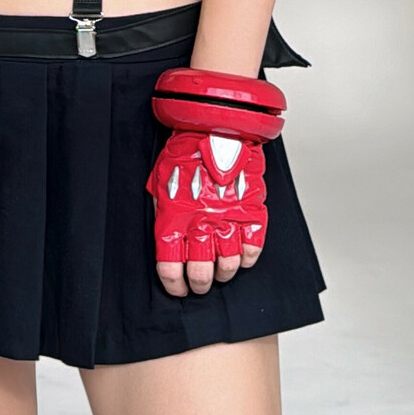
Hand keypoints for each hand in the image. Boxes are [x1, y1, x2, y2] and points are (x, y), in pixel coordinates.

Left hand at [146, 130, 267, 297]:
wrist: (215, 126)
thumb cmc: (186, 149)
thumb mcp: (160, 181)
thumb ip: (162, 211)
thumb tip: (165, 236)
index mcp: (175, 218)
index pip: (170, 267)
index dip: (174, 284)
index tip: (177, 289)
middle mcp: (201, 223)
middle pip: (200, 273)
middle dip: (199, 284)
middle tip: (200, 283)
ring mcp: (228, 219)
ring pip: (227, 266)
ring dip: (223, 274)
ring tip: (221, 271)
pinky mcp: (251, 212)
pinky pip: (252, 248)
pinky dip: (247, 259)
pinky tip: (241, 257)